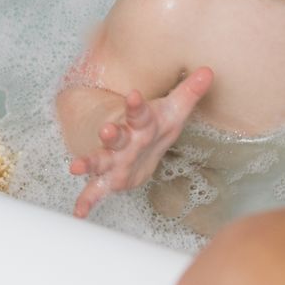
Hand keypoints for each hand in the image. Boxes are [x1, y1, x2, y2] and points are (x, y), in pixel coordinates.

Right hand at [70, 67, 213, 218]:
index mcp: (141, 123)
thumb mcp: (175, 110)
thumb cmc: (155, 125)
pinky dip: (86, 201)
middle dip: (111, 134)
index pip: (139, 112)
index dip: (136, 105)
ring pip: (100, 160)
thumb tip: (208, 72)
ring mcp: (114, 159)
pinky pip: (95, 190)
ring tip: (76, 167)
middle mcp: (124, 140)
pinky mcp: (110, 178)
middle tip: (105, 130)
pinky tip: (78, 213)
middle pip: (117, 136)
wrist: (138, 143)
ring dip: (89, 163)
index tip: (134, 95)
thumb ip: (190, 92)